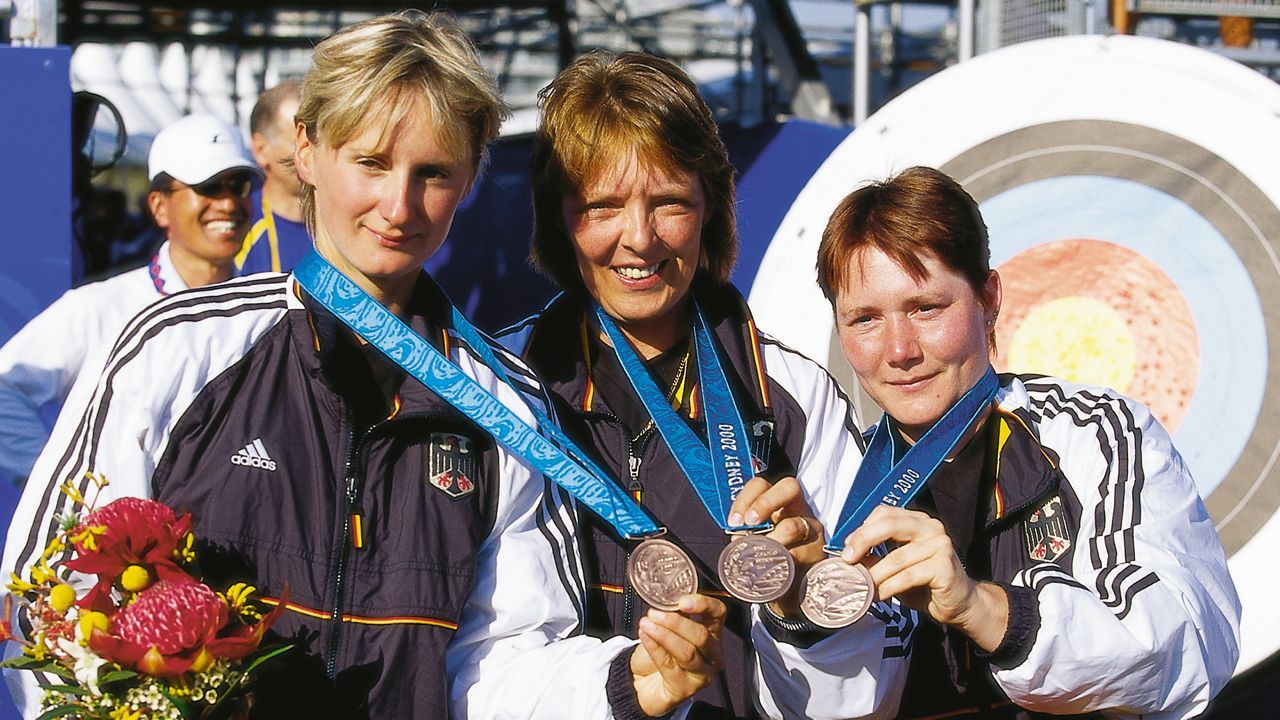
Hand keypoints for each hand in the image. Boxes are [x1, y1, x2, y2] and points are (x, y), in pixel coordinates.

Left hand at [630, 594, 726, 715]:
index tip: (683, 601)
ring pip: (687, 652)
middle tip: (654, 613)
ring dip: (663, 635)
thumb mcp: (667, 629)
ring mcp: (701, 675)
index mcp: (712, 634)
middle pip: (702, 636)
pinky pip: (670, 665)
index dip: (703, 605)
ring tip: (646, 624)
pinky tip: (644, 636)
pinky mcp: (685, 689)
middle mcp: (712, 656)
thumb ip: (671, 615)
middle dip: (676, 622)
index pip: (718, 614)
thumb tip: (666, 600)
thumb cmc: (659, 654)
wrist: (643, 682)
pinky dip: (654, 648)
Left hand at [727, 476, 825, 614]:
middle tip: (750, 524)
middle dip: (765, 503)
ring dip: (772, 541)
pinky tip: (775, 569)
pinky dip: (784, 562)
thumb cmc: (770, 557)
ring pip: (794, 525)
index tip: (735, 522)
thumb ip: (746, 534)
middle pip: (789, 487)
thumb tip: (739, 536)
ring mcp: (811, 526)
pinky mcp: (820, 549)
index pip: (760, 485)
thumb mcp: (754, 541)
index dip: (745, 499)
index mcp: (775, 502)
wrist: (793, 587)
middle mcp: (797, 508)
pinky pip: (802, 553)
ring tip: (761, 555)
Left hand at [842, 504, 1007, 650]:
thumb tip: (846, 556)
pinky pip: (908, 576)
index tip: (847, 548)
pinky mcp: (945, 565)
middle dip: (863, 541)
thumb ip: (875, 557)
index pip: (884, 513)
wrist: (960, 604)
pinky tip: (880, 596)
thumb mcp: (895, 567)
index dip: (862, 529)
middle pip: (889, 524)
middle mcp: (931, 527)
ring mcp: (940, 544)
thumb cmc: (924, 584)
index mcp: (918, 521)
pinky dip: (889, 588)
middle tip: (847, 560)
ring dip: (875, 575)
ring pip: (896, 557)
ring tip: (863, 588)